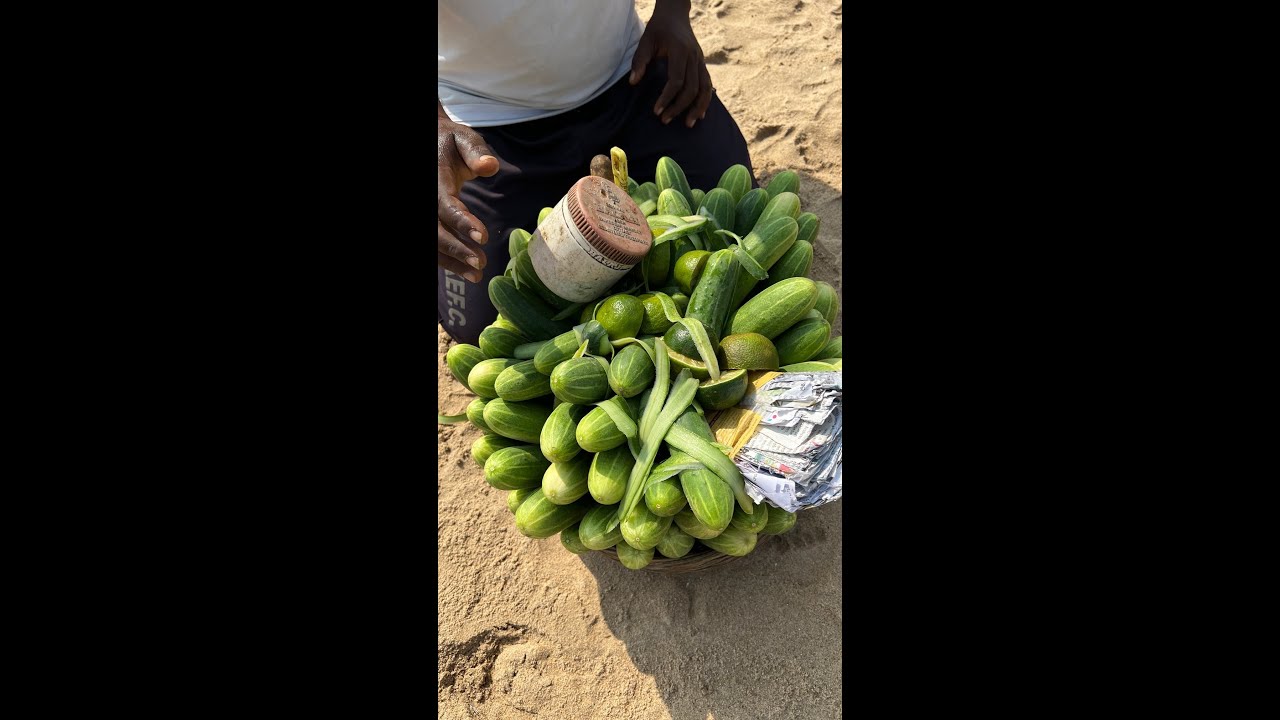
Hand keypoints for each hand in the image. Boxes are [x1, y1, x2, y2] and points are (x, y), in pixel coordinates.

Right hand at [438, 108, 499, 282]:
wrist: (431, 143)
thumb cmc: (451, 143)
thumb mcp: (464, 138)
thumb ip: (476, 151)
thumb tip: (489, 167)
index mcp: (434, 179)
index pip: (445, 205)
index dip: (462, 222)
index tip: (483, 237)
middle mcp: (426, 198)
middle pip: (435, 230)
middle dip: (456, 249)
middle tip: (480, 263)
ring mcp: (425, 212)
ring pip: (432, 243)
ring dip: (451, 261)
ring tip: (476, 275)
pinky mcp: (429, 221)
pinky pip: (433, 244)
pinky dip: (447, 260)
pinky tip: (466, 272)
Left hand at [629, 1, 712, 127]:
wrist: (675, 14)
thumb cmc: (658, 28)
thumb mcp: (646, 40)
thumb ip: (640, 61)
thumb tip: (633, 83)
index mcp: (680, 50)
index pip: (676, 80)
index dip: (667, 97)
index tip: (657, 110)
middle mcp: (694, 56)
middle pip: (691, 88)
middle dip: (679, 107)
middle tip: (665, 120)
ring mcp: (700, 60)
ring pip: (704, 88)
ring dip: (698, 108)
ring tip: (689, 124)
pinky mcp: (702, 64)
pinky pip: (707, 84)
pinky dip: (705, 100)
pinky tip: (700, 113)